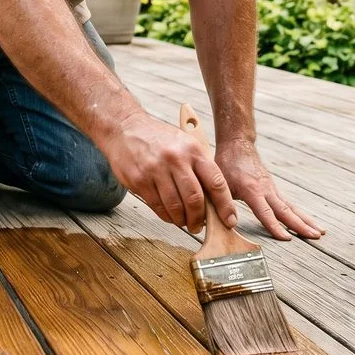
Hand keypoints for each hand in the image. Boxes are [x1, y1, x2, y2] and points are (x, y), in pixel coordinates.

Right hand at [101, 115, 238, 233]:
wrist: (125, 128)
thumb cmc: (159, 139)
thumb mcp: (185, 144)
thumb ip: (199, 168)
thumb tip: (214, 201)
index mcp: (193, 149)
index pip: (216, 182)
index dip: (225, 205)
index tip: (229, 220)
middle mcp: (175, 158)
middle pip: (195, 198)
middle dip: (199, 218)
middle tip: (199, 225)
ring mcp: (156, 169)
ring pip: (175, 206)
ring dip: (182, 220)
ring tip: (183, 222)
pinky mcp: (139, 179)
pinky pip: (157, 206)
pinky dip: (166, 215)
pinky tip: (169, 215)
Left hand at [215, 141, 323, 239]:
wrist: (238, 145)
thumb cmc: (227, 164)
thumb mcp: (220, 182)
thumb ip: (222, 203)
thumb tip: (225, 223)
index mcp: (252, 190)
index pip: (265, 213)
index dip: (275, 227)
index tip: (287, 239)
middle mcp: (266, 190)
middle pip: (286, 211)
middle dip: (301, 225)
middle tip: (316, 237)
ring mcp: (272, 189)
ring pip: (291, 208)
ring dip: (306, 221)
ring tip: (320, 233)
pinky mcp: (273, 189)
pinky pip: (288, 204)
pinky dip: (299, 214)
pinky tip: (308, 222)